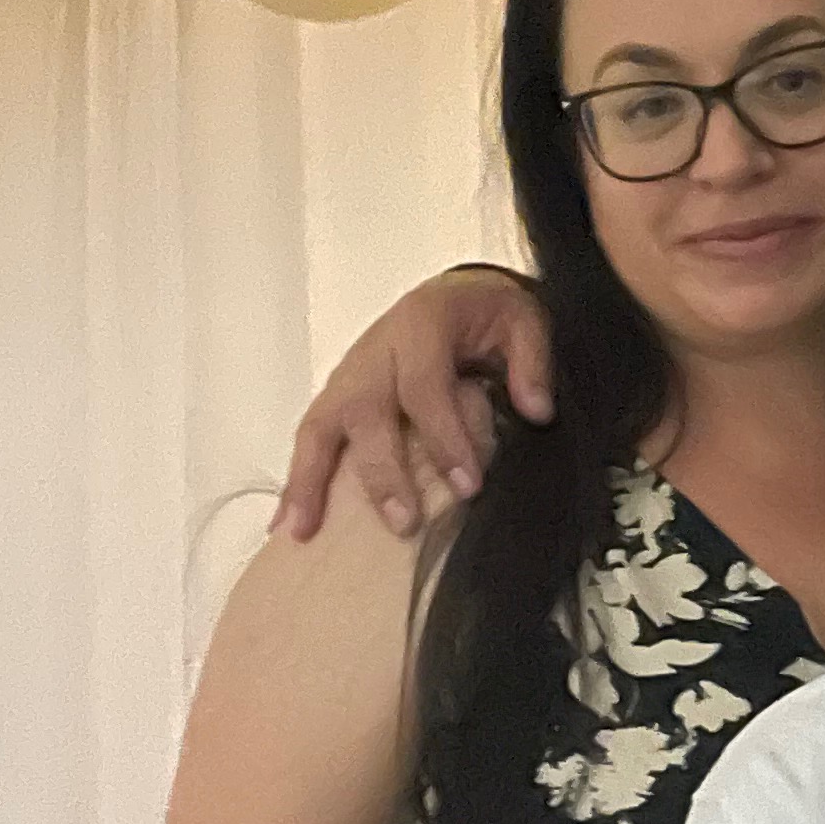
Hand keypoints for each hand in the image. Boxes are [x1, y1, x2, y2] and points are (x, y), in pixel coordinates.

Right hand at [274, 269, 555, 542]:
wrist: (457, 292)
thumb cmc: (486, 313)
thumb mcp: (522, 320)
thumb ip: (532, 362)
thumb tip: (536, 411)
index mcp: (422, 325)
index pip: (426, 387)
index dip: (444, 437)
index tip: (468, 486)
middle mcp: (376, 350)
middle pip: (366, 410)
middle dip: (383, 471)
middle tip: (406, 523)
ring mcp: (349, 374)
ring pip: (320, 424)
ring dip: (311, 479)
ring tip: (305, 531)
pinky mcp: (337, 395)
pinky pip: (309, 436)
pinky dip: (297, 479)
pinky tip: (288, 523)